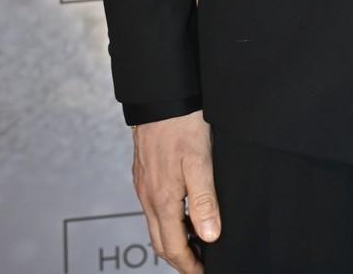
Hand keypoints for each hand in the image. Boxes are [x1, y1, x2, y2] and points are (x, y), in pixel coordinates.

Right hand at [132, 111, 219, 272]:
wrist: (162, 96)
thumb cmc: (183, 124)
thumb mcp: (201, 162)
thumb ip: (204, 201)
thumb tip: (209, 236)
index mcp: (163, 198)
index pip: (172, 246)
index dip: (188, 265)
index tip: (202, 272)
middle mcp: (148, 195)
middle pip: (160, 241)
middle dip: (178, 258)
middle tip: (198, 265)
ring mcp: (143, 184)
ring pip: (155, 224)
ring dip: (172, 238)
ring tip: (195, 241)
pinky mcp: (143, 173)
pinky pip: (152, 206)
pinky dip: (166, 219)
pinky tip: (182, 210)